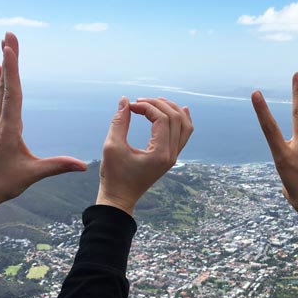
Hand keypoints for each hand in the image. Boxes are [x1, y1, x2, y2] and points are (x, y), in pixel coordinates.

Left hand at [0, 32, 86, 213]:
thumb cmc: (0, 182)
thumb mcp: (31, 175)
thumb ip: (57, 166)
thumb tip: (83, 165)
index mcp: (9, 127)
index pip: (12, 92)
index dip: (12, 69)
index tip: (9, 48)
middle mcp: (1, 120)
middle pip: (6, 83)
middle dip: (8, 59)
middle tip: (8, 35)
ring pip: (2, 89)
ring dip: (5, 67)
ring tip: (5, 47)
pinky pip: (0, 99)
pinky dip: (2, 83)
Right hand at [96, 97, 192, 215]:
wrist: (120, 198)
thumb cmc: (114, 176)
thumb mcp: (112, 146)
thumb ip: (119, 122)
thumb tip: (125, 100)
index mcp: (160, 154)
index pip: (161, 119)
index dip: (146, 107)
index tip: (130, 106)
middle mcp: (171, 155)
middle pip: (176, 119)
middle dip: (158, 105)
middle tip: (139, 102)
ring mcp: (173, 157)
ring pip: (184, 126)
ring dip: (172, 110)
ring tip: (157, 101)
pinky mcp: (170, 157)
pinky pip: (183, 135)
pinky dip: (181, 121)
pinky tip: (180, 109)